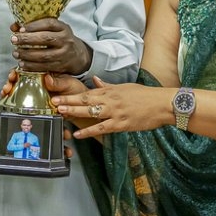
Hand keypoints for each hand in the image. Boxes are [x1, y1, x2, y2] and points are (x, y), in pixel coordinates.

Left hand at [9, 18, 92, 75]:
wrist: (77, 55)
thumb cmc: (59, 39)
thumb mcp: (51, 30)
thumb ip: (33, 27)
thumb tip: (14, 26)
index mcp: (63, 27)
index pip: (49, 23)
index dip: (34, 25)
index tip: (21, 28)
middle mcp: (65, 40)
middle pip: (46, 39)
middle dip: (27, 39)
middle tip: (13, 39)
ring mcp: (64, 54)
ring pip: (44, 55)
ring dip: (27, 55)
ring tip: (16, 53)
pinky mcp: (60, 66)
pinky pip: (44, 67)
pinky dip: (31, 66)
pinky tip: (22, 64)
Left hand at [52, 77, 166, 139]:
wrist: (162, 104)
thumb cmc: (144, 95)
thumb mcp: (125, 87)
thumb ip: (108, 86)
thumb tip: (95, 81)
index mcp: (110, 91)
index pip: (87, 93)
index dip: (71, 95)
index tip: (58, 95)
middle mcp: (110, 100)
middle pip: (85, 101)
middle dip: (68, 102)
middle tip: (53, 103)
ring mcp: (115, 112)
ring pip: (91, 113)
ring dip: (75, 113)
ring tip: (61, 114)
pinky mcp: (121, 124)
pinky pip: (102, 128)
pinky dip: (89, 132)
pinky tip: (79, 134)